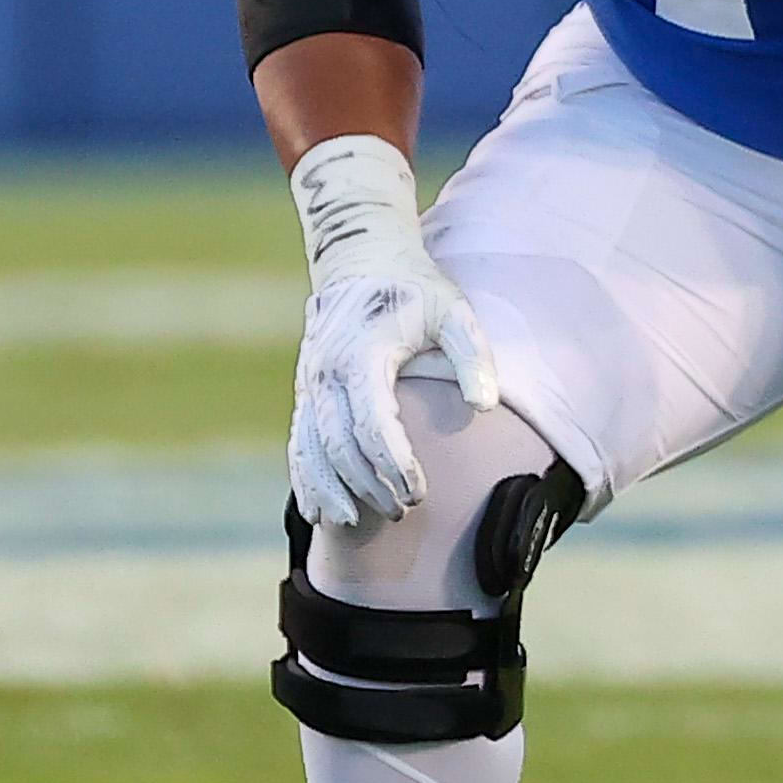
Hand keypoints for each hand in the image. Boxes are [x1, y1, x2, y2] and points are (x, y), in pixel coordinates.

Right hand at [287, 135, 498, 528]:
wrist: (361, 260)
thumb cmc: (416, 290)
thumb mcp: (454, 311)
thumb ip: (472, 356)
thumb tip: (484, 406)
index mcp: (361, 355)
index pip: (371, 423)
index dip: (394, 464)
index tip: (420, 492)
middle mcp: (326, 373)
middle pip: (339, 446)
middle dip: (369, 485)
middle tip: (404, 511)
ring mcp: (310, 384)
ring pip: (311, 450)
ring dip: (332, 491)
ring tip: (360, 523)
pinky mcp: (305, 393)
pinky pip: (298, 444)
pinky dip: (306, 480)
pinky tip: (321, 513)